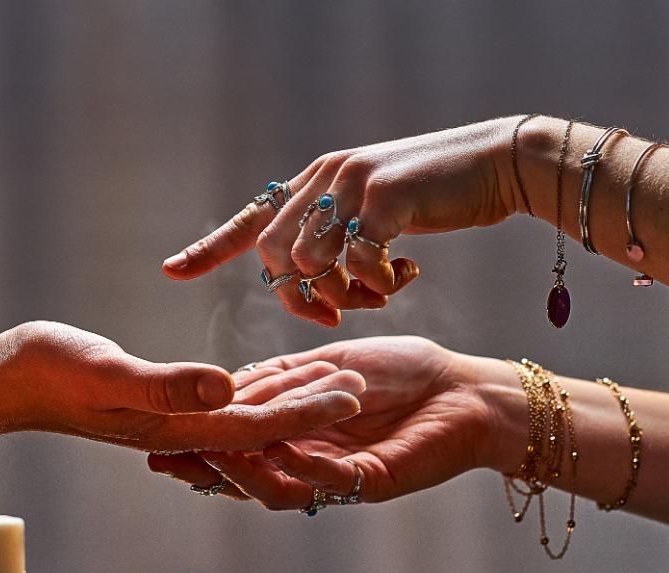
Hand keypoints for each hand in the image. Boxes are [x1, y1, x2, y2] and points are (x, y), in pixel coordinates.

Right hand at [0, 322, 366, 453]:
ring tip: (335, 378)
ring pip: (248, 414)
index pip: (258, 423)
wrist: (5, 382)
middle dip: (314, 407)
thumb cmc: (47, 372)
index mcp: (176, 427)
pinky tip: (278, 377)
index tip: (352, 391)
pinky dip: (257, 391)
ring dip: (292, 398)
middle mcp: (182, 429)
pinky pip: (221, 403)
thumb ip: (166, 385)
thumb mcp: (107, 372)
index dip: (307, 409)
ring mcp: (171, 421)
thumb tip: (227, 386)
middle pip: (264, 423)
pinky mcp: (161, 405)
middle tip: (364, 382)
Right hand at [149, 336, 522, 507]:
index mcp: (294, 437)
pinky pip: (325, 481)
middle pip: (243, 477)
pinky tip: (277, 448)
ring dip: (242, 472)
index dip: (196, 444)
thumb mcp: (325, 366)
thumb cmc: (401, 373)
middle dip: (203, 468)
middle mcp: (308, 464)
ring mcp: (336, 480)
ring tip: (213, 454)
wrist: (463, 390)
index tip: (154, 436)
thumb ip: (279, 377)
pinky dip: (298, 464)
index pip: (233, 447)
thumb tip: (225, 386)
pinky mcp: (369, 485)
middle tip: (164, 458)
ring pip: (276, 489)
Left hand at [162, 118, 522, 326]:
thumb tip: (318, 282)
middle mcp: (324, 178)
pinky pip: (358, 260)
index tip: (172, 270)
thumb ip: (342, 236)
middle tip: (335, 313)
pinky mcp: (384, 197)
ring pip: (310, 261)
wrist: (495, 164)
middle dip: (298, 298)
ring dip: (339, 295)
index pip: (251, 219)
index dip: (210, 248)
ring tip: (377, 295)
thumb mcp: (377, 211)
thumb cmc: (439, 197)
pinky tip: (405, 276)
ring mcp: (351, 184)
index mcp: (315, 182)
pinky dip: (377, 284)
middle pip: (274, 254)